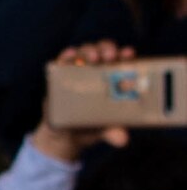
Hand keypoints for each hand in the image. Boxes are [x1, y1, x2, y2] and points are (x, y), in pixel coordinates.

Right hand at [33, 42, 133, 162]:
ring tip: (92, 58)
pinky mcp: (60, 74)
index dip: (125, 54)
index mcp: (113, 79)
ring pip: (85, 51)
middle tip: (109, 56)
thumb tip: (122, 140)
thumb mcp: (105, 130)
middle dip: (107, 49)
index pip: (122, 61)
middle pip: (104, 51)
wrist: (66, 136)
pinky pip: (63, 60)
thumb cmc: (92, 127)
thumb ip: (114, 132)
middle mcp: (97, 70)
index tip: (128, 53)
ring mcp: (78, 70)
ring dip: (89, 50)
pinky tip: (70, 55)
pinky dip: (66, 55)